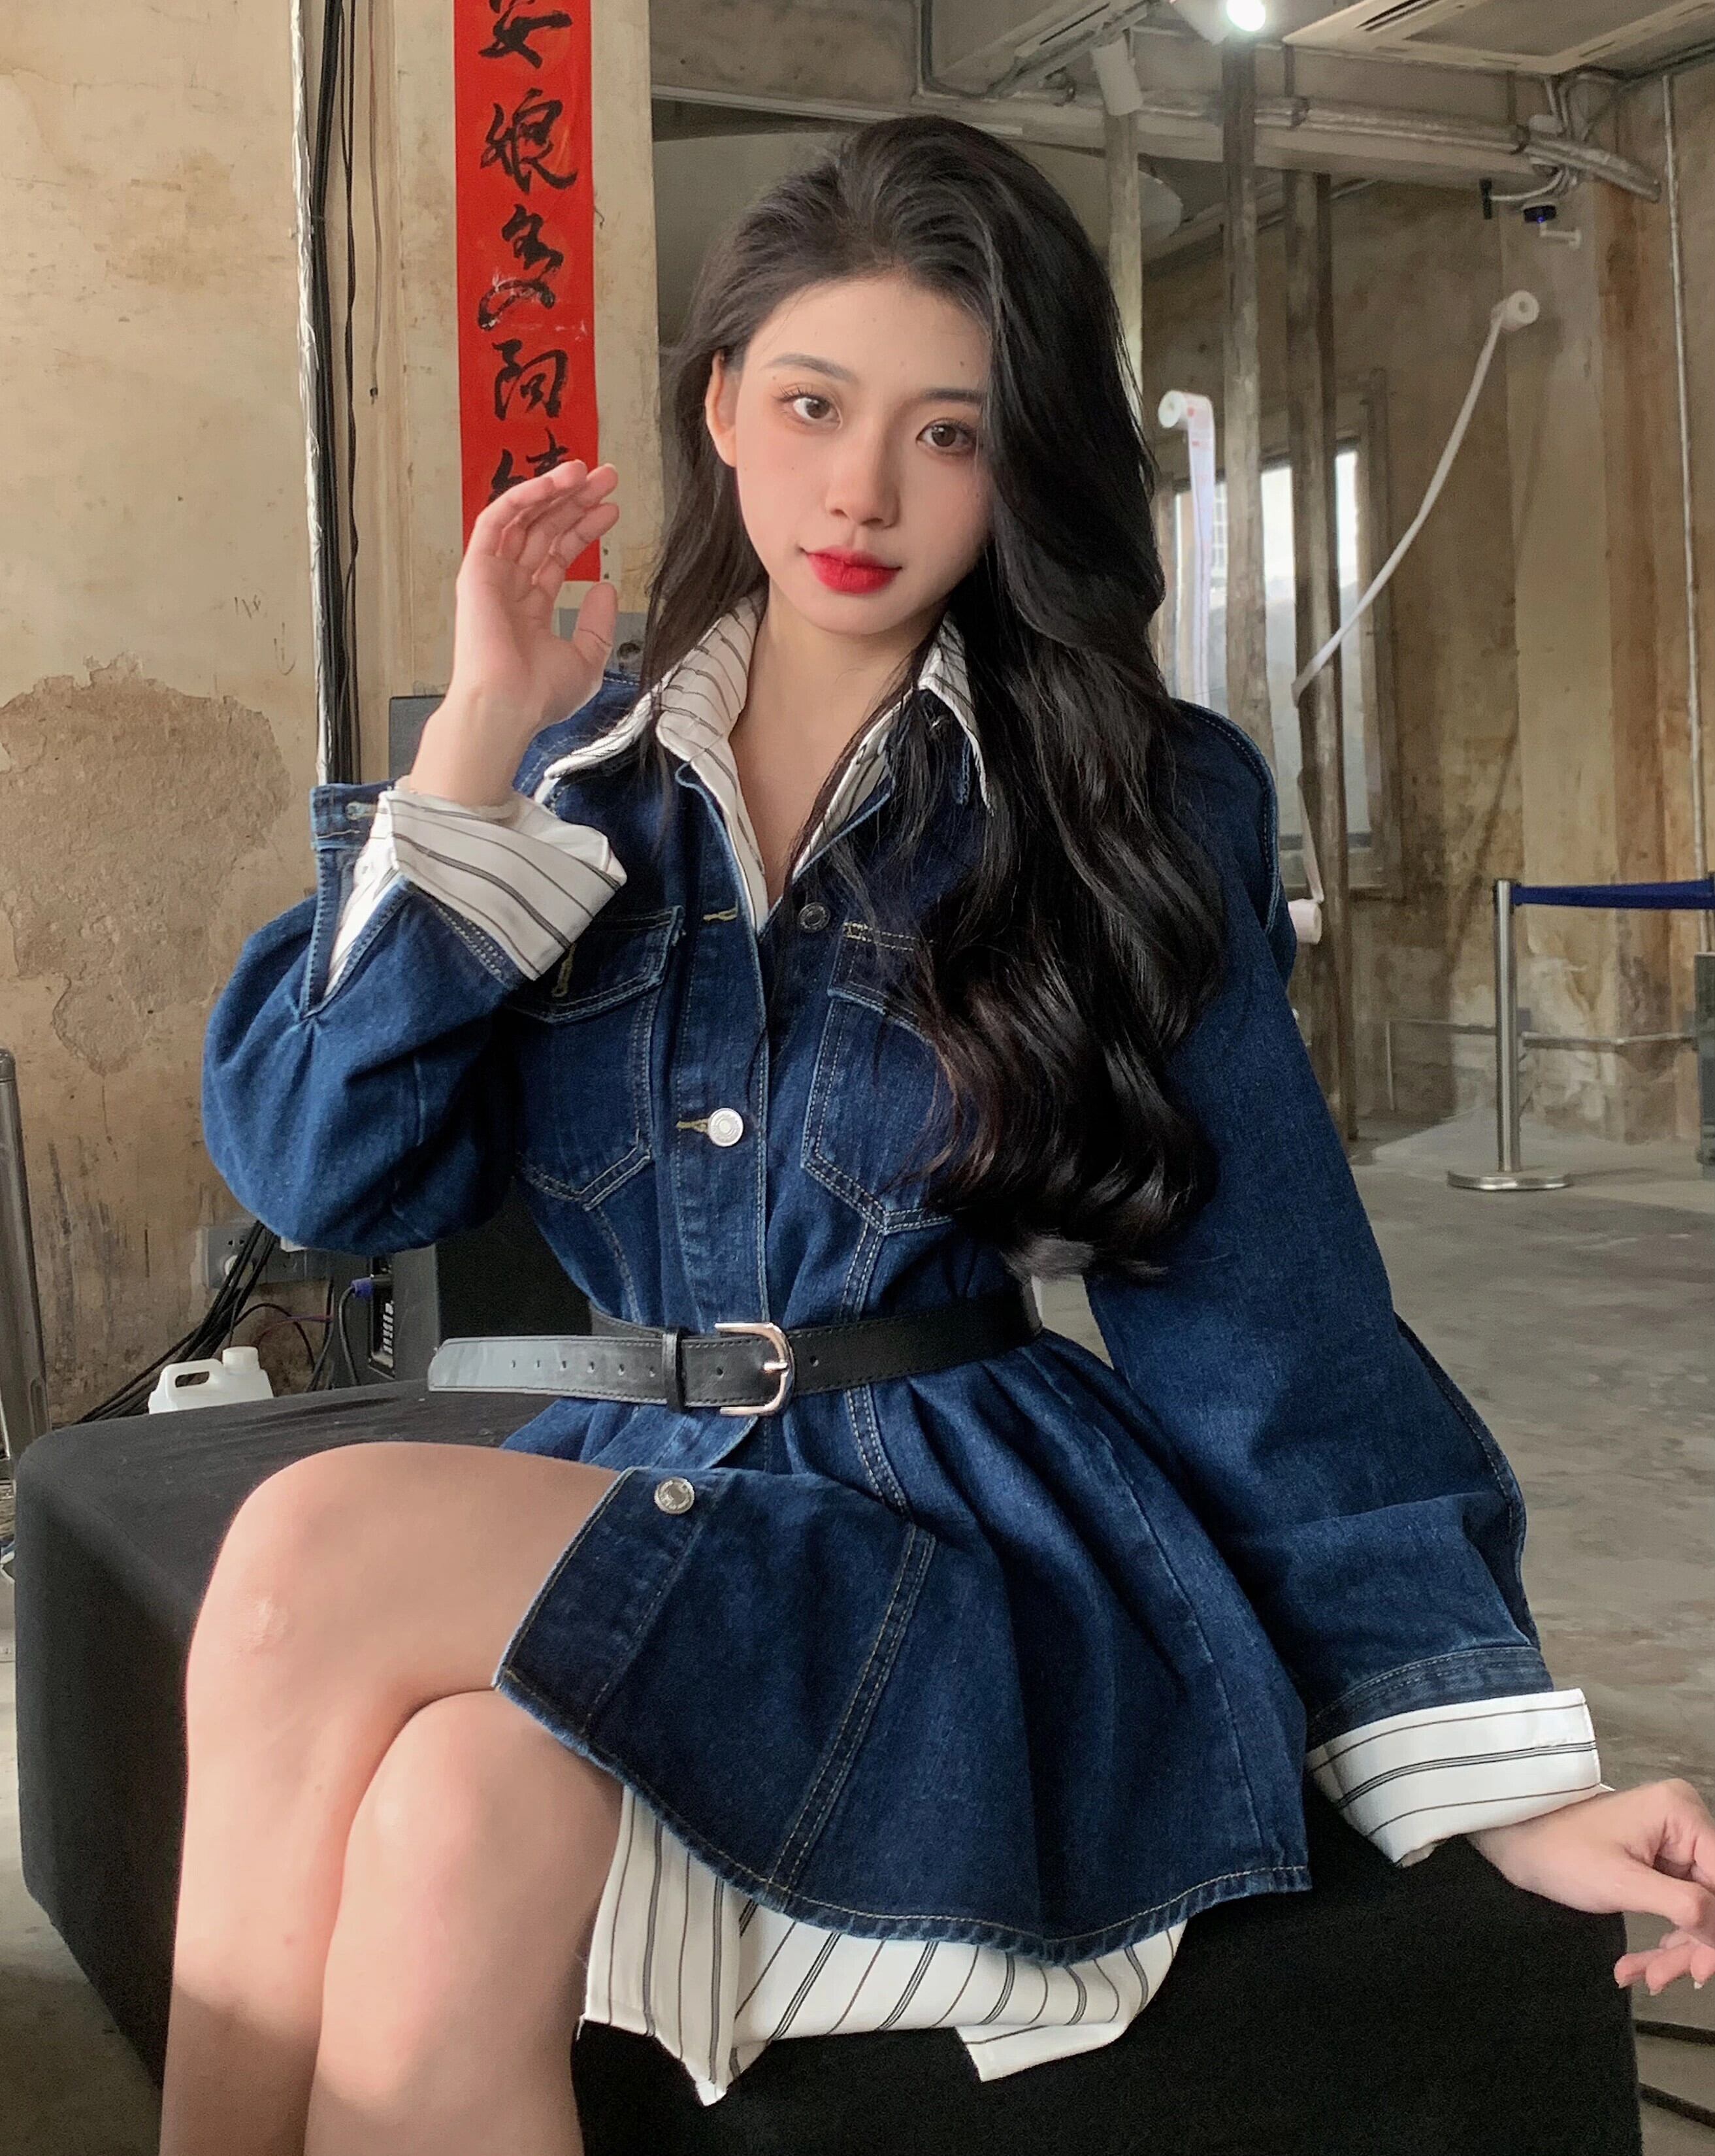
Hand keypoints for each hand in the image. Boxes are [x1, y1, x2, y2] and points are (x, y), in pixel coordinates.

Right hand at [450, 457, 623, 732]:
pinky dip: (524, 498)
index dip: (585, 527)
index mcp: (531, 607)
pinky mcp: (477, 569)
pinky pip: (497, 521)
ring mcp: (492, 577)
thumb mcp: (587, 658)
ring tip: (586, 471)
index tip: (613, 509)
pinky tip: (554, 484)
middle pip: (545, 530)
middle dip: (576, 500)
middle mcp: (510, 587)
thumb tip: (605, 586)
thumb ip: (598, 622)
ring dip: (554, 490)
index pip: (559, 554)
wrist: (508, 706)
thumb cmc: (540, 694)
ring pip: (523, 519)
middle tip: (608, 477)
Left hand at [1464, 1779, 1714, 1995]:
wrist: (1517, 1845)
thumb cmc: (1561, 1854)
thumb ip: (1686, 1906)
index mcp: (1681, 1813)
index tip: (1703, 1968)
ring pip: (1700, 1913)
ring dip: (1675, 1952)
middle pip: (1713, 1900)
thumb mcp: (1624, 1884)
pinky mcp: (1663, 1867)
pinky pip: (1680, 1911)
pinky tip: (1637, 1968)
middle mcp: (1686, 1824)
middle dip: (1692, 1947)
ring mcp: (1675, 1846)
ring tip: (1644, 1977)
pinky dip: (1664, 1943)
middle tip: (1664, 1979)